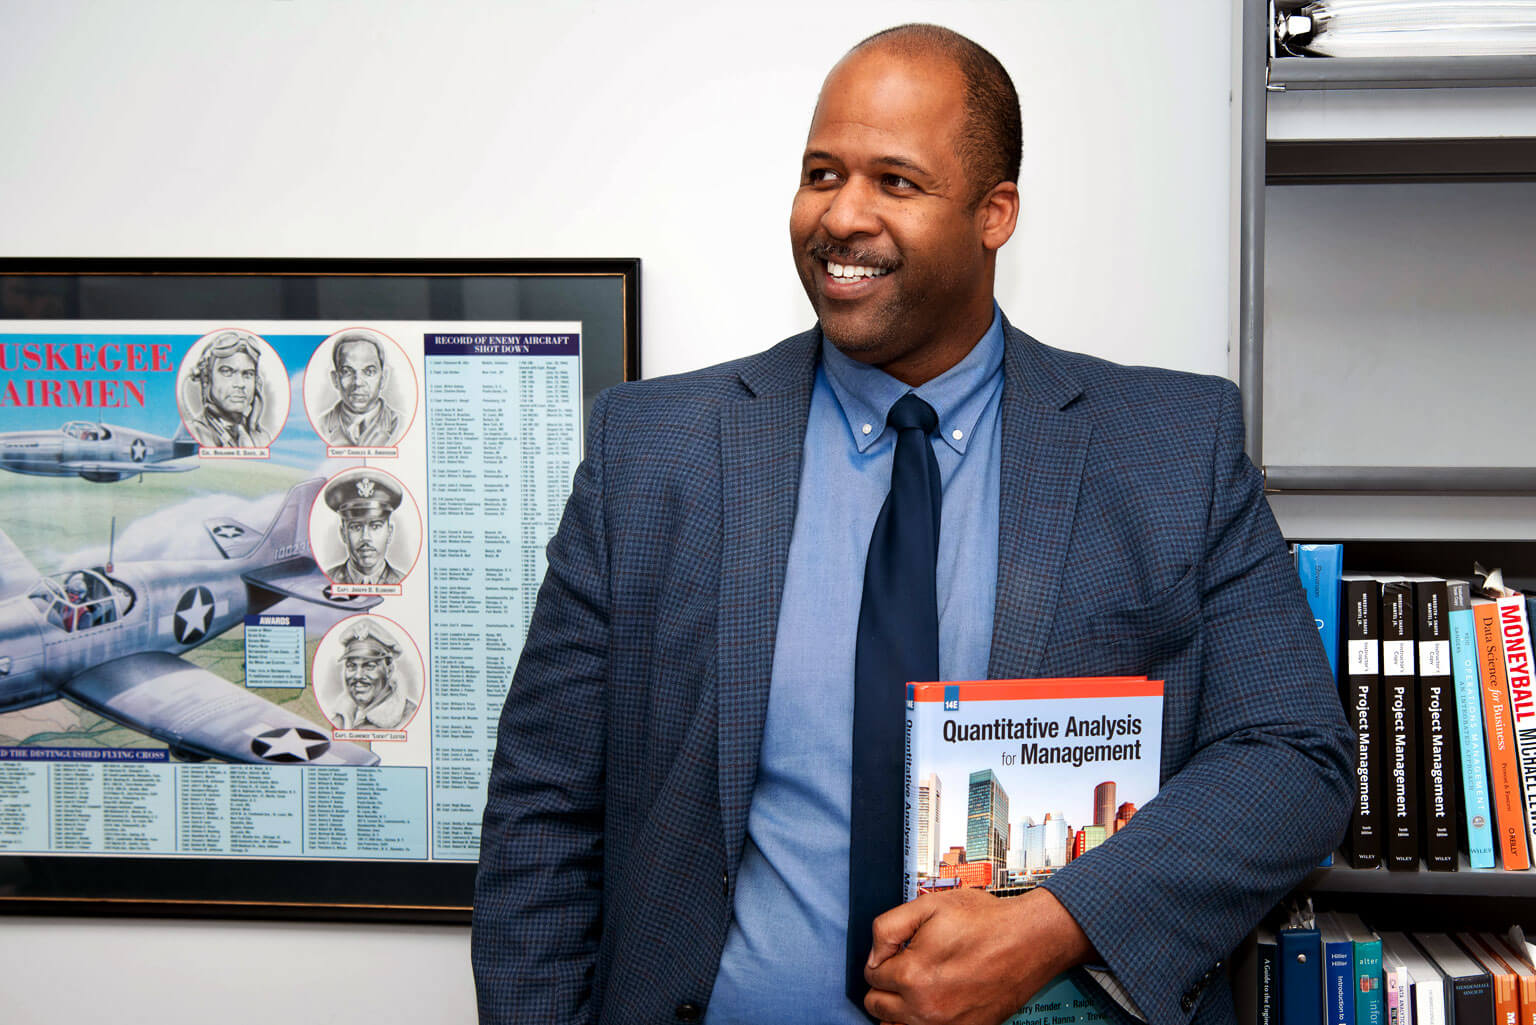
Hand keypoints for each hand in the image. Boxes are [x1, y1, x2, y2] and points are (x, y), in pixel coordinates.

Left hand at [862, 886, 1095, 1024]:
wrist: (1029, 940)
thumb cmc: (985, 920)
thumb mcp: (929, 905)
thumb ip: (888, 928)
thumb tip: (873, 954)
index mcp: (912, 975)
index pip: (871, 975)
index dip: (883, 957)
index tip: (900, 949)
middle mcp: (926, 1008)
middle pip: (877, 1006)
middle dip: (886, 984)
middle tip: (907, 965)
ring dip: (901, 1006)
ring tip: (920, 983)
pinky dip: (924, 1020)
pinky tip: (936, 998)